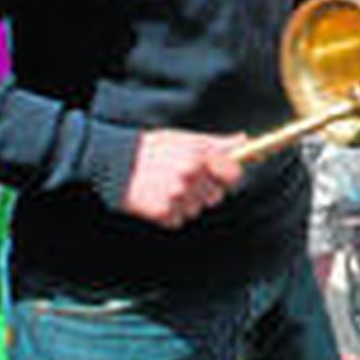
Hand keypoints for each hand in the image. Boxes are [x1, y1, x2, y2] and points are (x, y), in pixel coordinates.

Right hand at [124, 128, 244, 229]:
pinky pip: (178, 220)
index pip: (234, 175)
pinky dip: (170, 213)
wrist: (115, 162)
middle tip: (186, 180)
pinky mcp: (163, 213)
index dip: (228, 176)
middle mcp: (191, 177)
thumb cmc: (153, 148)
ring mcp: (177, 196)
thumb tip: (243, 140)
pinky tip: (158, 198)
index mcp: (199, 156)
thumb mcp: (186, 139)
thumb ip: (217, 143)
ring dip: (187, 203)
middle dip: (205, 190)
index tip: (221, 175)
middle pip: (216, 196)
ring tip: (168, 187)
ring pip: (197, 209)